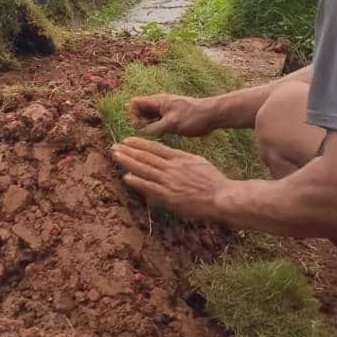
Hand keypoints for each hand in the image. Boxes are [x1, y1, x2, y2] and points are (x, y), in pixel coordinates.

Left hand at [112, 137, 231, 219]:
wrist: (221, 197)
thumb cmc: (213, 181)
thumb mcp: (197, 161)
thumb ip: (181, 159)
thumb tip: (170, 156)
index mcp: (179, 157)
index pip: (155, 148)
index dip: (139, 143)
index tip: (127, 140)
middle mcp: (172, 167)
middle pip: (146, 156)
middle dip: (128, 150)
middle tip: (114, 146)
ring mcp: (169, 181)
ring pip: (144, 169)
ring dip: (128, 162)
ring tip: (116, 156)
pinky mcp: (169, 196)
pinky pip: (150, 187)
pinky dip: (138, 182)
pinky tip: (126, 177)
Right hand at [129, 93, 215, 136]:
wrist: (212, 115)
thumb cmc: (193, 117)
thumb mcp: (172, 124)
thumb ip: (155, 128)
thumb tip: (143, 132)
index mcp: (158, 101)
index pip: (135, 103)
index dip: (133, 115)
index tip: (140, 126)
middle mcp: (160, 104)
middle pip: (140, 110)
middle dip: (140, 121)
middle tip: (150, 131)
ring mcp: (166, 110)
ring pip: (149, 116)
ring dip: (149, 126)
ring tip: (159, 133)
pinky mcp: (172, 117)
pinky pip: (158, 121)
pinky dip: (157, 128)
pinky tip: (165, 135)